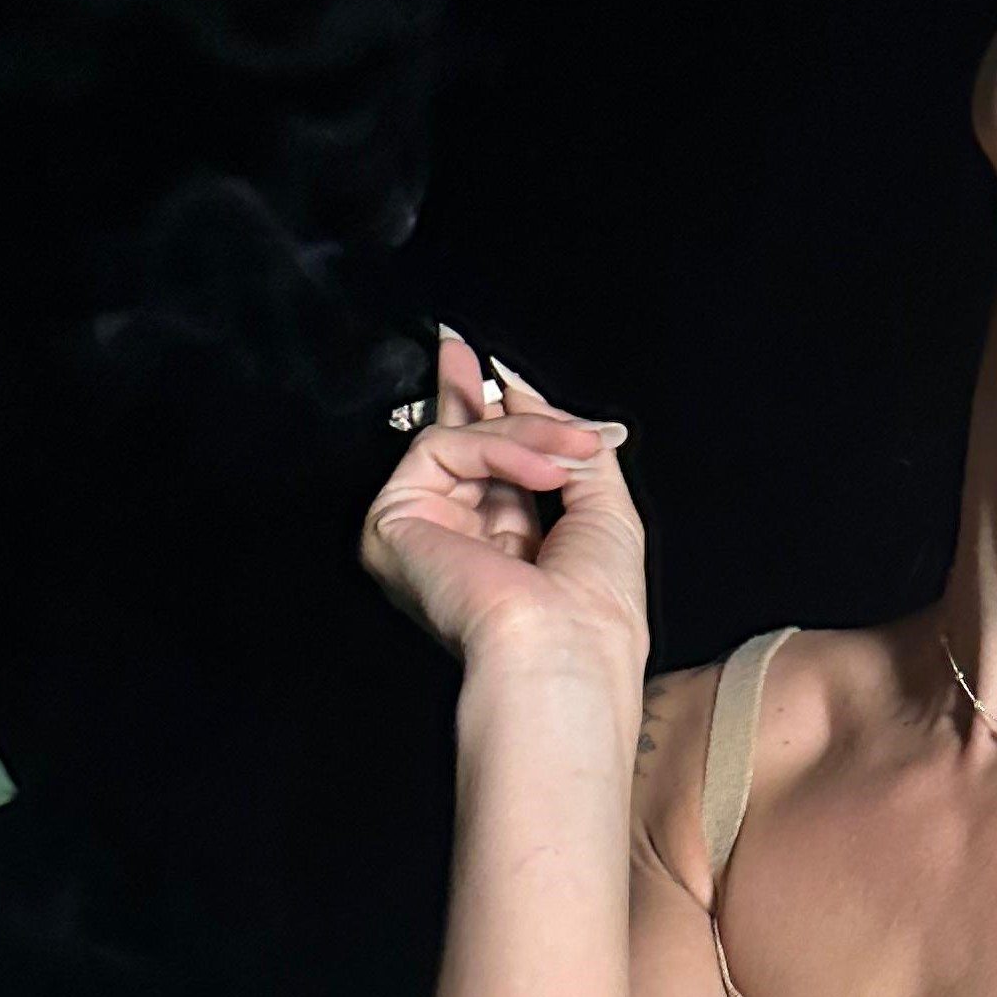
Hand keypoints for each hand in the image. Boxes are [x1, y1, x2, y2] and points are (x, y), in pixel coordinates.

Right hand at [356, 326, 647, 668]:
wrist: (563, 647)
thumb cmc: (595, 604)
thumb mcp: (603, 507)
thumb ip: (567, 447)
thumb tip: (526, 392)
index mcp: (507, 551)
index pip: (495, 472)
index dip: (503, 420)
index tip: (509, 378)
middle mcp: (458, 544)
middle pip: (456, 449)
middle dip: (466, 394)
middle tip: (466, 349)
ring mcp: (422, 533)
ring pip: (460, 441)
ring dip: (525, 432)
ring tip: (571, 448)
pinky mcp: (392, 522)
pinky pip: (440, 450)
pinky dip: (497, 448)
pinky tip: (541, 468)